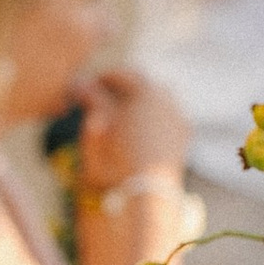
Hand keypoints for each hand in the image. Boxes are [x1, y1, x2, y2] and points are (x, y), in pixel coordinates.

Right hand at [76, 65, 189, 190]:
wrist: (147, 191)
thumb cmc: (116, 157)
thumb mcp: (98, 126)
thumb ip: (92, 99)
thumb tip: (79, 81)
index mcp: (144, 89)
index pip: (120, 74)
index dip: (101, 79)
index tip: (87, 87)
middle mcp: (166, 97)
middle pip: (141, 84)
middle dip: (123, 88)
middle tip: (103, 97)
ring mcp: (178, 114)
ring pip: (157, 98)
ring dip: (139, 101)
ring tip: (120, 114)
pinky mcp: (184, 133)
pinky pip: (166, 115)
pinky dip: (152, 116)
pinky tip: (139, 129)